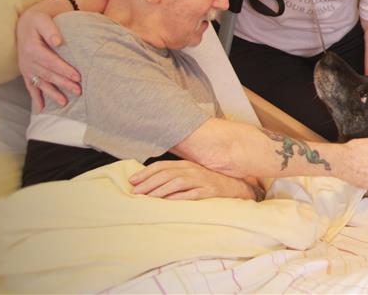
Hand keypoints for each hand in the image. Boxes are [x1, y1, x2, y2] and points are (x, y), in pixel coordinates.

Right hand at [17, 7, 80, 110]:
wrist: (25, 24)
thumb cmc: (37, 21)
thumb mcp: (43, 20)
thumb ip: (50, 30)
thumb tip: (58, 41)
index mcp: (32, 49)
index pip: (51, 62)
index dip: (65, 70)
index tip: (78, 77)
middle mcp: (27, 61)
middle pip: (48, 75)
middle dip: (63, 84)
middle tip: (79, 91)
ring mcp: (26, 69)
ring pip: (40, 84)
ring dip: (53, 94)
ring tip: (65, 103)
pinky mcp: (26, 73)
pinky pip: (30, 87)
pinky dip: (36, 98)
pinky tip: (42, 109)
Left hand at [129, 160, 259, 200]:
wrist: (235, 187)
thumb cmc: (209, 182)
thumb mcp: (191, 175)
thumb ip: (175, 176)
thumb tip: (151, 184)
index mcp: (186, 165)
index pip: (162, 166)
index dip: (146, 173)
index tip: (132, 181)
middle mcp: (192, 170)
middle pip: (166, 174)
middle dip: (148, 183)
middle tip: (135, 192)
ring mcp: (200, 180)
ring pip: (176, 183)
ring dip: (160, 190)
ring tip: (147, 198)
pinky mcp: (208, 191)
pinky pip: (191, 194)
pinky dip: (178, 198)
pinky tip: (167, 203)